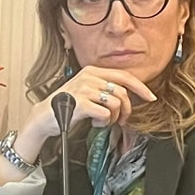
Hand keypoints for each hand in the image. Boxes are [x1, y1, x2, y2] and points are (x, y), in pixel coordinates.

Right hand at [41, 66, 156, 134]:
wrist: (44, 117)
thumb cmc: (66, 106)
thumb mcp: (86, 91)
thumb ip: (103, 89)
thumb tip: (128, 96)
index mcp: (92, 71)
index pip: (124, 76)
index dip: (141, 87)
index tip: (151, 98)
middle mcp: (89, 77)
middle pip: (122, 92)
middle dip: (127, 109)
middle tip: (121, 120)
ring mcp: (84, 89)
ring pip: (116, 104)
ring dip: (114, 117)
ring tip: (103, 121)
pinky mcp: (80, 103)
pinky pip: (105, 114)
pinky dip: (103, 122)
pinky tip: (93, 122)